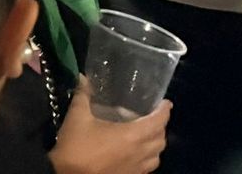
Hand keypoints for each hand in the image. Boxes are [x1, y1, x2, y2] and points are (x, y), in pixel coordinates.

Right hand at [51, 78, 170, 173]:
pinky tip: (135, 153)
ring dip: (156, 144)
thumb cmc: (76, 146)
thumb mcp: (77, 117)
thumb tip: (83, 77)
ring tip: (146, 134)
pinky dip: (148, 158)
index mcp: (132, 136)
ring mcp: (136, 169)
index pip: (158, 122)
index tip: (165, 103)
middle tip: (152, 116)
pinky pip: (147, 168)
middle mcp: (139, 153)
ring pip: (157, 156)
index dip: (164, 111)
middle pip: (161, 140)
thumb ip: (83, 95)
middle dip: (161, 126)